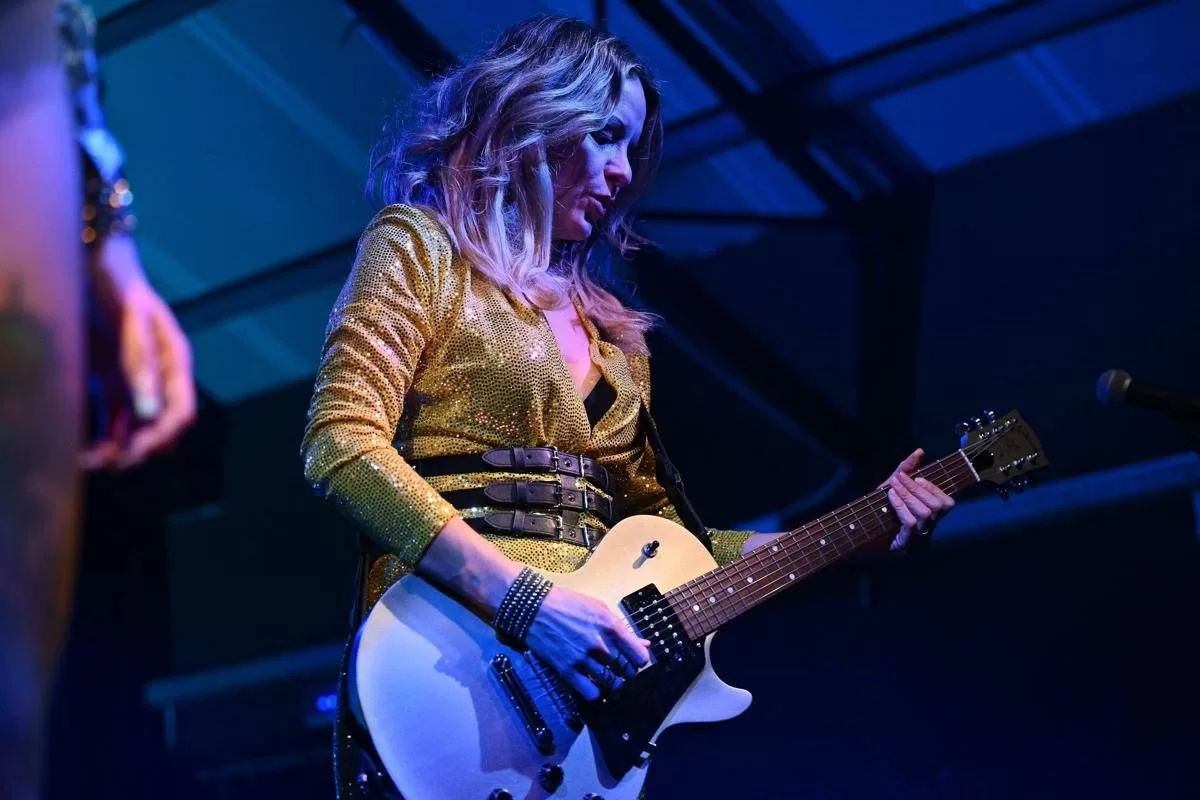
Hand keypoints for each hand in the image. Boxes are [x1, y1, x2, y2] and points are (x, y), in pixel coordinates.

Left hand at [81, 234, 195, 470]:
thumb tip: (150, 412)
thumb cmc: (114, 282)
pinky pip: (109, 417)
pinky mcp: (107, 379)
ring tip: (90, 463)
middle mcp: (158, 376)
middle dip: (138, 449)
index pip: (181, 411)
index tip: (138, 453)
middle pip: (159, 426)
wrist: (88, 258)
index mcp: (174, 361)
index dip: (164, 436)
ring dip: (117, 448)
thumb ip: (140, 361)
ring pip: (134, 428)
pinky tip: (81, 448)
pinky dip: (99, 435)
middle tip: (110, 465)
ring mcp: (133, 379)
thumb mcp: (130, 318)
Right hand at [523, 584, 651, 701]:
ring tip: (608, 677)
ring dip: (613, 682)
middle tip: (620, 667)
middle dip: (626, 670)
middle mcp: (600, 645)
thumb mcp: (600, 608)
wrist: (535, 607)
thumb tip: (644, 643)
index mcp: (611, 627)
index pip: (640, 657)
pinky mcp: (567, 669)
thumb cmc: (568, 603)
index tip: (634, 659)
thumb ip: (622, 628)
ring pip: (611, 682)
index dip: (639, 660)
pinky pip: (590, 692)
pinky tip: (592, 684)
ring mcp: (584, 659)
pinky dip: (595, 692)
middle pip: (627, 670)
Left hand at [881, 448, 954, 551]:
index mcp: (929, 516)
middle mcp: (928, 528)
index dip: (935, 488)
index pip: (947, 503)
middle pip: (937, 507)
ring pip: (925, 514)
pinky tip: (891, 496)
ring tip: (894, 486)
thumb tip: (919, 451)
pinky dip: (901, 506)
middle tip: (901, 479)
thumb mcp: (892, 485)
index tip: (917, 477)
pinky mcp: (904, 544)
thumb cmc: (879, 507)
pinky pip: (910, 523)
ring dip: (908, 495)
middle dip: (918, 489)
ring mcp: (917, 538)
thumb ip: (906, 469)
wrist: (858, 530)